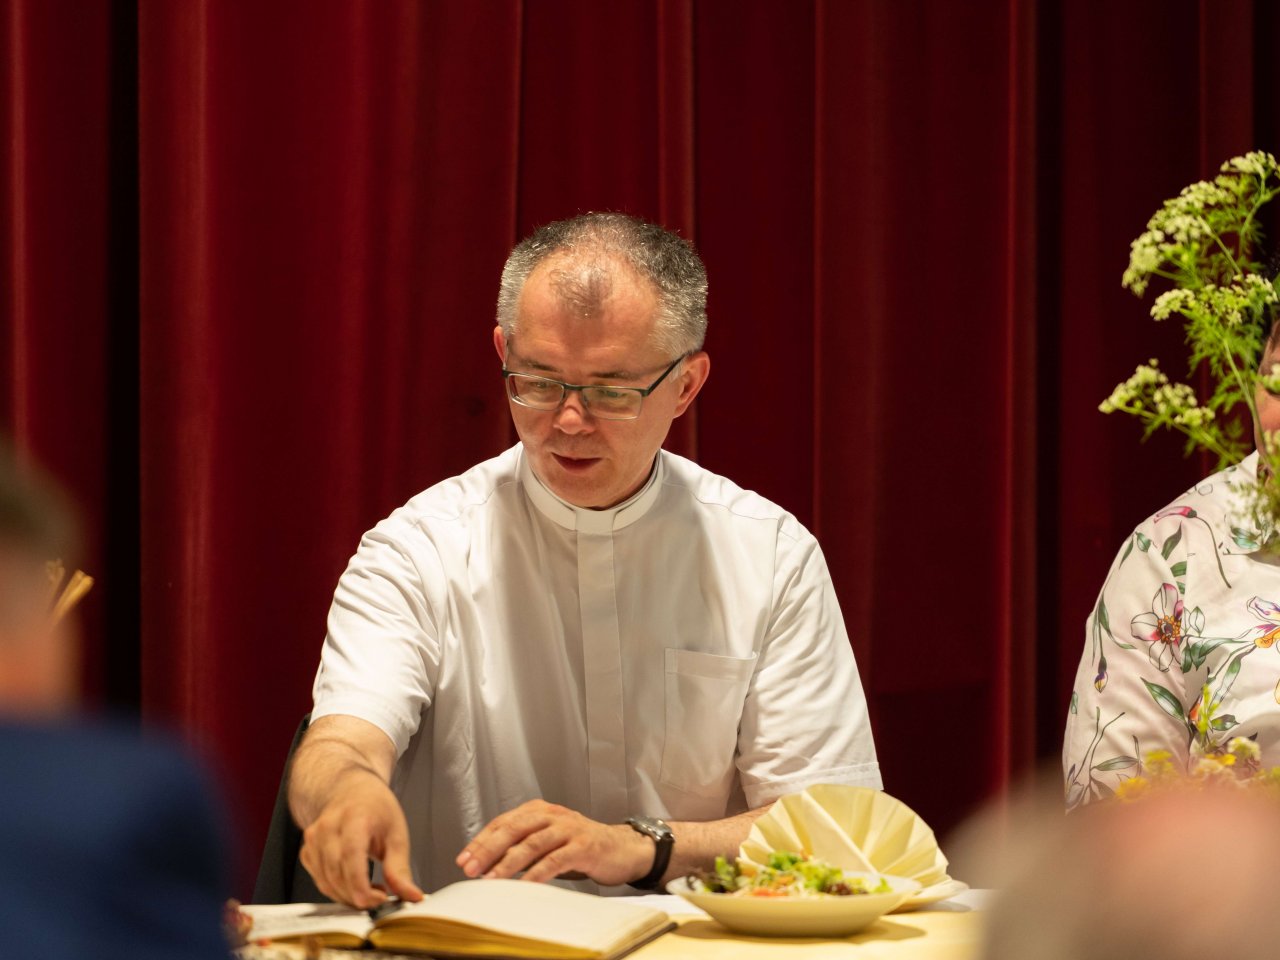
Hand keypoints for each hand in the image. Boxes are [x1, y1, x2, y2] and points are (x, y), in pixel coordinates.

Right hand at [299, 771, 424, 907]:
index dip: (362, 886)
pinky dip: (337, 890)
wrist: (351, 791)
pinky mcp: (307, 851)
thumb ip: (400, 868)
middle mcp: (328, 827)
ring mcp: (313, 839)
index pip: (350, 858)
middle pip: (337, 875)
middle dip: (359, 896)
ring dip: (348, 896)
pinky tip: (353, 884)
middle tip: (381, 897)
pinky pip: (319, 880)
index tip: (380, 899)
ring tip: (370, 889)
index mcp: (354, 818)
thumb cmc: (376, 809)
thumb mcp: (396, 834)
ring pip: (326, 882)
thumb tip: (412, 896)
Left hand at [455, 799, 653, 885]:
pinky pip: (556, 859)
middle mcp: (553, 815)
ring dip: (508, 862)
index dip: (481, 840)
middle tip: (470, 868)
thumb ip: (522, 848)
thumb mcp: (548, 842)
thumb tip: (488, 864)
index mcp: (540, 810)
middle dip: (488, 849)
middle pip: (514, 828)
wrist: (621, 849)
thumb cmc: (580, 847)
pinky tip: (524, 885)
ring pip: (532, 843)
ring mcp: (569, 829)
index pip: (503, 822)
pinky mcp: (583, 846)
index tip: (463, 859)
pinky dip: (537, 873)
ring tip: (491, 879)